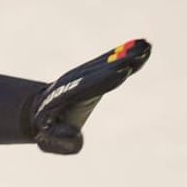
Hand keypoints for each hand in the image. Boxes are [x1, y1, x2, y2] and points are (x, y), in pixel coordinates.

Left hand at [28, 39, 151, 154]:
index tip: (124, 70)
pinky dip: (124, 52)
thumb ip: (62, 142)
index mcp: (68, 96)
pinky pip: (109, 60)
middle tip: (142, 53)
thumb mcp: (50, 141)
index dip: (106, 79)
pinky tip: (142, 45)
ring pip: (107, 62)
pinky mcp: (91, 70)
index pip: (91, 86)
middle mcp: (76, 80)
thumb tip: (74, 134)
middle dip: (121, 62)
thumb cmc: (48, 130)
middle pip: (102, 70)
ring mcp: (83, 73)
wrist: (40, 111)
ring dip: (126, 53)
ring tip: (146, 46)